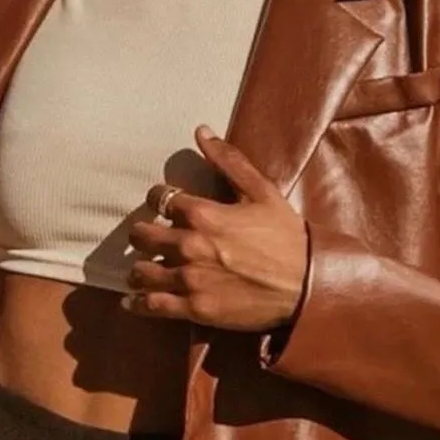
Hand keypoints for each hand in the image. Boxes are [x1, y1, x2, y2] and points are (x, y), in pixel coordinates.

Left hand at [122, 124, 308, 331]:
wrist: (306, 284)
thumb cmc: (286, 236)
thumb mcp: (262, 191)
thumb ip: (229, 160)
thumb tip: (200, 131)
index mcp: (203, 213)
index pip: (160, 199)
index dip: (158, 200)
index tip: (163, 206)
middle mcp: (189, 245)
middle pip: (142, 235)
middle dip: (144, 234)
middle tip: (150, 239)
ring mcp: (189, 279)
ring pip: (141, 271)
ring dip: (139, 269)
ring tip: (143, 269)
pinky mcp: (194, 308)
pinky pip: (152, 305)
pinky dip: (138, 303)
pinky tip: (133, 301)